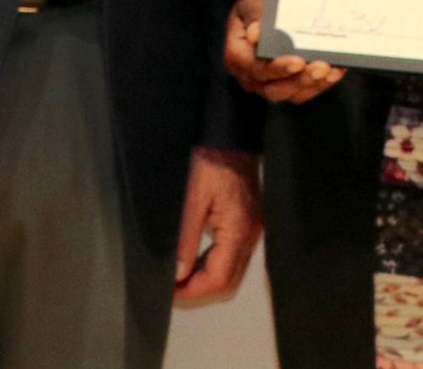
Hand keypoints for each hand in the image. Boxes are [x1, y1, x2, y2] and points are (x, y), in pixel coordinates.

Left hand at [174, 147, 261, 300]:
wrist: (230, 133)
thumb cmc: (210, 160)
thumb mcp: (192, 198)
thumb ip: (185, 238)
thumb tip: (178, 272)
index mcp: (239, 230)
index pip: (219, 279)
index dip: (194, 290)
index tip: (170, 289)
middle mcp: (251, 235)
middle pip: (229, 281)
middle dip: (200, 288)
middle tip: (172, 285)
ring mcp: (253, 229)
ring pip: (232, 271)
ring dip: (207, 277)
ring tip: (180, 272)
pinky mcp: (249, 222)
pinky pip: (234, 255)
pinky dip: (214, 262)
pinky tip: (195, 256)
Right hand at [224, 0, 343, 103]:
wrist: (269, 4)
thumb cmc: (260, 1)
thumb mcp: (254, 2)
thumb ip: (254, 16)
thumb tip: (255, 35)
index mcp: (237, 56)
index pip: (257, 69)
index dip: (277, 68)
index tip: (297, 61)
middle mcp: (251, 76)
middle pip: (275, 89)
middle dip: (300, 80)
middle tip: (321, 67)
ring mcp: (270, 84)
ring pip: (293, 94)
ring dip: (314, 84)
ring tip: (332, 70)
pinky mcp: (289, 85)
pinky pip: (306, 90)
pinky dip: (322, 82)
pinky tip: (337, 70)